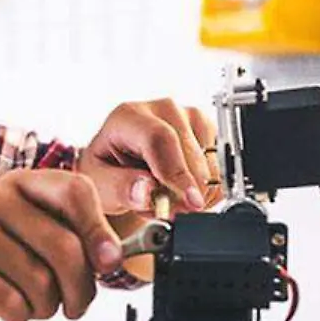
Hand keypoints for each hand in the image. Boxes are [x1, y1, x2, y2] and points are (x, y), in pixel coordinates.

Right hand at [0, 170, 120, 320]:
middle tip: (74, 305)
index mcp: (20, 184)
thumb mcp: (29, 237)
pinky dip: (18, 316)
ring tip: (28, 302)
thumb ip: (72, 238)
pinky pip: (11, 302)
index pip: (75, 191)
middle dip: (80, 290)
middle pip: (65, 247)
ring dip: (45, 307)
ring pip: (41, 282)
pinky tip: (4, 307)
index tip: (109, 262)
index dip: (100, 229)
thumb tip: (114, 256)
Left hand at [77, 99, 220, 216]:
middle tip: (169, 211)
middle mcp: (162, 109)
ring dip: (193, 191)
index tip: (190, 202)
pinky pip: (220, 167)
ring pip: (210, 162)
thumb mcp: (99, 183)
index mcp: (128, 116)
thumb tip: (145, 191)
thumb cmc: (106, 170)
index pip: (160, 139)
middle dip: (186, 191)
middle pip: (190, 153)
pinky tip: (181, 191)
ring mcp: (188, 117)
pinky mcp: (207, 130)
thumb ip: (119, 188)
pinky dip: (205, 189)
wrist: (118, 167)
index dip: (177, 173)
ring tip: (165, 196)